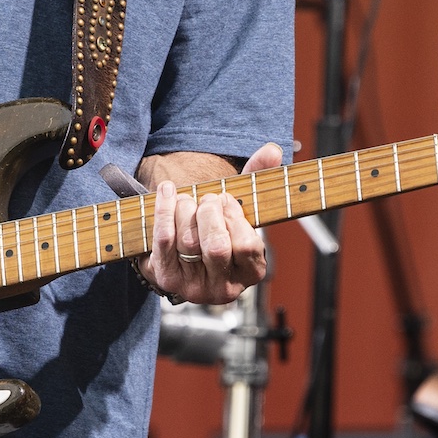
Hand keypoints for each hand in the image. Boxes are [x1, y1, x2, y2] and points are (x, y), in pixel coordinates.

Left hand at [138, 142, 282, 304]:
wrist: (180, 256)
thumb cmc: (216, 227)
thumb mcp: (239, 206)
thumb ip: (257, 178)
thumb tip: (273, 151)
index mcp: (251, 271)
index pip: (247, 246)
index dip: (234, 216)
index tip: (226, 200)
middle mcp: (224, 287)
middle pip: (216, 246)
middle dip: (209, 212)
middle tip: (207, 199)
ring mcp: (193, 286)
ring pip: (189, 241)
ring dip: (186, 208)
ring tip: (187, 200)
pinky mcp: (167, 278)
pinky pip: (164, 239)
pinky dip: (164, 209)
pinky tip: (167, 193)